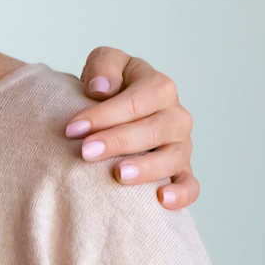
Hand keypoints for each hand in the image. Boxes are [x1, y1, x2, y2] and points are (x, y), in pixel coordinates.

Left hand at [65, 48, 196, 209]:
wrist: (118, 111)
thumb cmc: (110, 86)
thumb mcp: (105, 64)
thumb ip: (104, 65)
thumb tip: (102, 88)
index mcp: (159, 87)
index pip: (138, 100)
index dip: (106, 114)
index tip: (73, 128)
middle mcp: (175, 116)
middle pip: (154, 129)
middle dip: (119, 141)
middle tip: (86, 152)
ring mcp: (181, 145)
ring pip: (174, 158)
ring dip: (147, 168)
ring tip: (118, 175)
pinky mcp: (181, 170)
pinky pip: (190, 185)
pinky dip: (182, 193)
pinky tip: (162, 201)